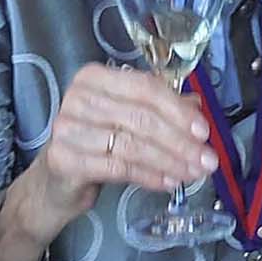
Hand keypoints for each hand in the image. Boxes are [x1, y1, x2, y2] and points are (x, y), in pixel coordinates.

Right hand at [17, 64, 215, 231]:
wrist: (55, 181)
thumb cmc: (94, 144)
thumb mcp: (127, 120)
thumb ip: (158, 109)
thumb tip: (196, 108)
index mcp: (94, 78)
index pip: (144, 88)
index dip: (177, 110)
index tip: (203, 131)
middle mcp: (77, 97)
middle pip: (140, 117)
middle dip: (180, 141)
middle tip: (206, 160)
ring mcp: (66, 127)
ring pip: (132, 144)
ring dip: (169, 161)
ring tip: (192, 174)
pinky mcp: (63, 158)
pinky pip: (117, 167)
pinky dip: (149, 176)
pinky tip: (168, 182)